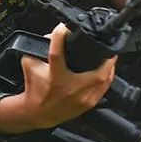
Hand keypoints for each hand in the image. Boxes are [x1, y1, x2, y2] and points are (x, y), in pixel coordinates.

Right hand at [0, 23, 115, 133]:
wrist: (37, 113)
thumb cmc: (35, 89)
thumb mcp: (30, 65)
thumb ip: (37, 48)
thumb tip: (50, 35)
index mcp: (55, 78)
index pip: (57, 54)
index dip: (59, 38)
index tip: (62, 28)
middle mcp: (70, 89)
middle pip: (97, 73)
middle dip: (106, 59)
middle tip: (106, 47)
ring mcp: (82, 98)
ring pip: (104, 81)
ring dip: (109, 67)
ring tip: (108, 57)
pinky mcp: (88, 104)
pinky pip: (104, 89)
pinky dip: (107, 78)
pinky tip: (107, 71)